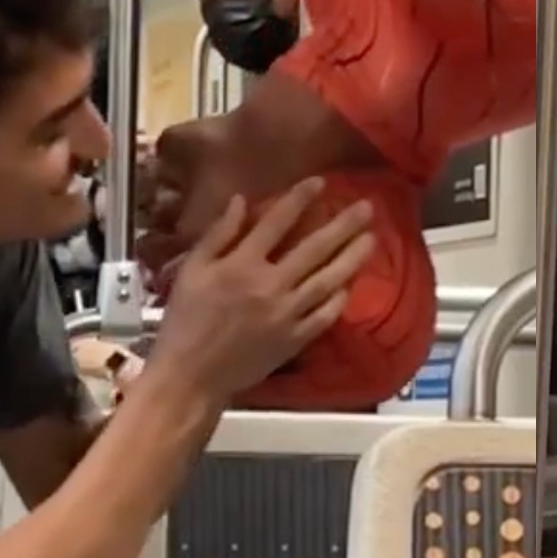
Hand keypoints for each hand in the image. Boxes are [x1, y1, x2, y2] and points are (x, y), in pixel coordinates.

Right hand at [143, 176, 375, 401]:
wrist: (193, 374)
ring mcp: (287, 314)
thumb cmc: (185, 319)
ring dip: (352, 257)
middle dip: (342, 225)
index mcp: (241, 265)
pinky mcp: (295, 339)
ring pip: (328, 280)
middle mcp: (270, 285)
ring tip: (371, 239)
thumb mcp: (192, 270)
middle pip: (314, 249)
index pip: (277, 223)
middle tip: (368, 207)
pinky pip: (325, 315)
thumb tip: (240, 200)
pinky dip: (340, 298)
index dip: (300, 200)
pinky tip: (351, 283)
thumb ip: (218, 234)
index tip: (321, 183)